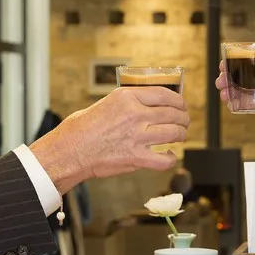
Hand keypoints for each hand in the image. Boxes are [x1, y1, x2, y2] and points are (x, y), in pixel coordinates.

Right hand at [30, 87, 188, 191]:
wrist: (70, 151)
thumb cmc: (83, 128)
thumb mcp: (106, 103)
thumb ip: (130, 103)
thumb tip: (151, 106)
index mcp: (127, 97)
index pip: (164, 95)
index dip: (179, 101)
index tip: (182, 105)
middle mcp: (134, 114)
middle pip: (172, 114)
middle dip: (183, 119)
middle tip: (184, 122)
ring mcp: (137, 137)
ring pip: (173, 134)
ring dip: (181, 135)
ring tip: (180, 136)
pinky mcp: (136, 157)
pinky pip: (164, 159)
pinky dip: (171, 158)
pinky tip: (169, 155)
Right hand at [215, 50, 254, 146]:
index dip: (242, 56)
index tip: (229, 57)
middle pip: (248, 73)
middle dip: (232, 74)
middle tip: (221, 77)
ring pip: (247, 89)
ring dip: (233, 89)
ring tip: (223, 92)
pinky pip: (254, 105)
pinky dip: (241, 104)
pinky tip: (232, 104)